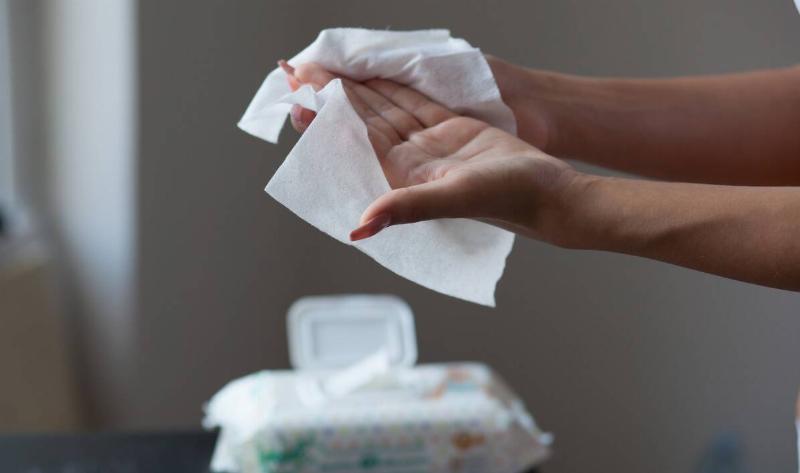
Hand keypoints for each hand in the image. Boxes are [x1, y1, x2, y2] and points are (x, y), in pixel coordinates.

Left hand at [279, 61, 576, 242]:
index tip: (297, 92)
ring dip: (357, 89)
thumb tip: (358, 229)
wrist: (550, 195)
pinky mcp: (452, 132)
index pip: (353, 139)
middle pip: (361, 122)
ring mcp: (430, 146)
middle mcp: (410, 162)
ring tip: (328, 67)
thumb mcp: (454, 198)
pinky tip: (374, 75)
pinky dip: (392, 87)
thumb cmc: (509, 200)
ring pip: (384, 111)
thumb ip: (406, 209)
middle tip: (300, 69)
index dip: (323, 116)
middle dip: (331, 97)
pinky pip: (414, 104)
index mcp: (402, 176)